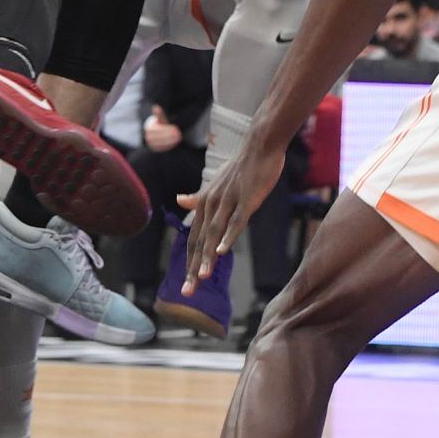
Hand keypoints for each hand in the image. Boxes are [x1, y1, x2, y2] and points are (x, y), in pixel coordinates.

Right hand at [143, 106, 182, 152]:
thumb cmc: (159, 124)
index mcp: (149, 128)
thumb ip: (159, 115)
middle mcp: (148, 136)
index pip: (160, 130)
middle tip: (179, 135)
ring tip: (178, 139)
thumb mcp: (160, 119)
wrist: (153, 132)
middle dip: (170, 136)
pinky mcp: (153, 148)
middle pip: (161, 137)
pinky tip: (175, 144)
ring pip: (161, 143)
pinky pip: (161, 148)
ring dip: (170, 141)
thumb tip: (156, 107)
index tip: (176, 129)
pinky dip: (168, 146)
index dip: (168, 130)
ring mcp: (150, 143)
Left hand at [177, 131, 285, 289]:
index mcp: (205, 203)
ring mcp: (228, 202)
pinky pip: (235, 222)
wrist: (259, 145)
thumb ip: (199, 197)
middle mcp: (212, 204)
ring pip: (215, 234)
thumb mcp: (216, 184)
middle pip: (200, 241)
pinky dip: (228, 237)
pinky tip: (222, 252)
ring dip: (208, 257)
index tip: (187, 284)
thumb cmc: (241, 167)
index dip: (189, 262)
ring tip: (201, 278)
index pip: (194, 239)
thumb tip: (179, 200)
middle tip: (187, 292)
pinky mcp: (245, 199)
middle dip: (193, 268)